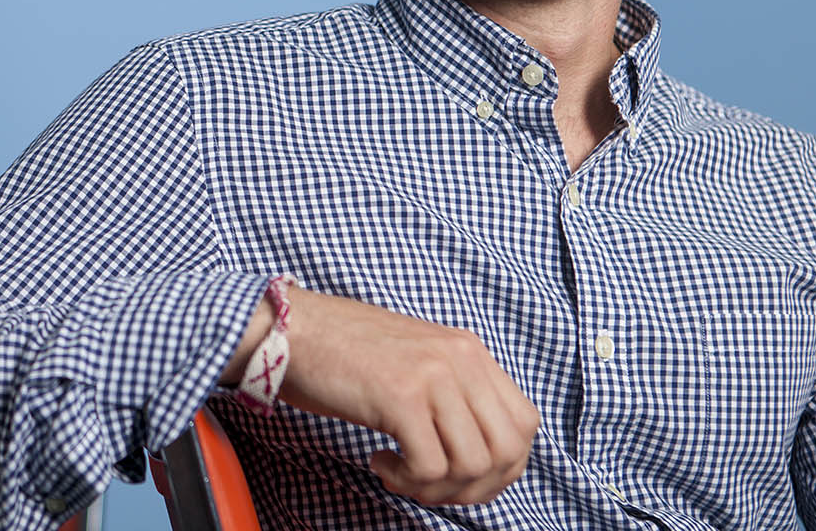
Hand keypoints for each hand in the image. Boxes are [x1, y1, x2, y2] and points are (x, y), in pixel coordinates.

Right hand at [224, 286, 537, 506]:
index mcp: (468, 350)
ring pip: (474, 466)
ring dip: (437, 488)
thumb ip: (453, 392)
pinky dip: (407, 480)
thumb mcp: (416, 361)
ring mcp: (432, 375)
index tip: (461, 476)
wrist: (290, 328)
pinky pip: (430, 468)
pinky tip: (380, 461)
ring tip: (400, 473)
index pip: (525, 424)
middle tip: (431, 485)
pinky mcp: (401, 396)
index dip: (503, 466)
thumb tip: (481, 455)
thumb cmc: (343, 351)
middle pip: (509, 451)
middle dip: (475, 488)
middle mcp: (460, 357)